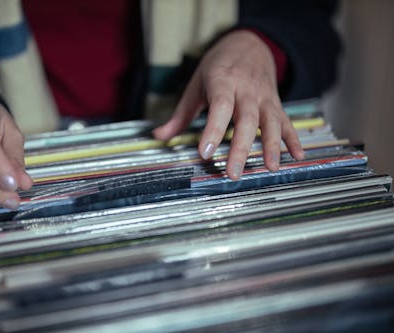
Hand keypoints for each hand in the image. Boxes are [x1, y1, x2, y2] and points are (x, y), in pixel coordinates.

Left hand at [153, 30, 303, 179]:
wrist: (250, 43)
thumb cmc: (219, 66)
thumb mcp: (196, 84)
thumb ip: (179, 115)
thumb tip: (159, 136)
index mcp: (223, 81)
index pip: (220, 107)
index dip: (213, 129)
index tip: (205, 152)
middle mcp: (246, 90)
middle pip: (246, 120)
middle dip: (240, 148)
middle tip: (233, 173)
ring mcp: (264, 97)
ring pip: (270, 121)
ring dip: (272, 145)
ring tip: (271, 167)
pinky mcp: (276, 103)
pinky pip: (287, 122)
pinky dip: (294, 139)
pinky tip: (297, 157)